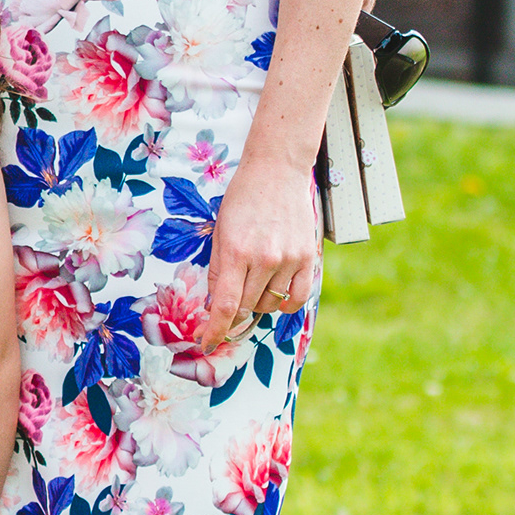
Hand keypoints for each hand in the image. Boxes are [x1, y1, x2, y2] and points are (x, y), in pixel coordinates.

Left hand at [199, 150, 317, 351]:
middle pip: (248, 308)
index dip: (215, 331)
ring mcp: (289, 260)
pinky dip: (284, 304)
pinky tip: (275, 294)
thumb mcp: (220, 231)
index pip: (226, 306)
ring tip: (254, 282)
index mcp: (236, 252)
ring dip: (258, 304)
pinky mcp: (307, 257)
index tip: (207, 343)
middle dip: (235, 314)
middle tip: (231, 305)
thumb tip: (216, 304)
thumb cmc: (242, 199)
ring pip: (271, 305)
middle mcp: (264, 259)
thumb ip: (218, 270)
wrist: (277, 171)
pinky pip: (297, 298)